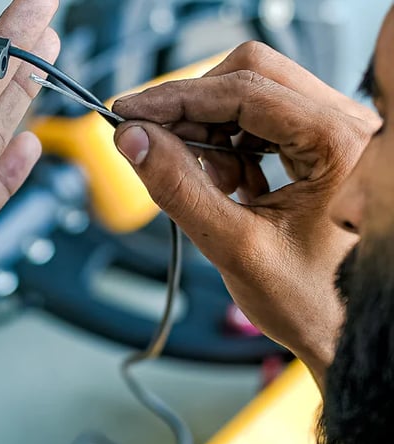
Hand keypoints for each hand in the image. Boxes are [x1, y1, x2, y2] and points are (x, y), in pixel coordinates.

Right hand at [112, 42, 379, 381]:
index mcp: (341, 145)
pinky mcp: (323, 148)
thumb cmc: (316, 303)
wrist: (347, 331)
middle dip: (194, 106)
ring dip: (211, 130)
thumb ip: (180, 189)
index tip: (129, 113)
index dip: (176, 98)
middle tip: (150, 137)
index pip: (246, 91)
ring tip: (199, 180)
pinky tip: (225, 185)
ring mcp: (338, 135)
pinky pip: (265, 123)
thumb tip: (135, 141)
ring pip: (256, 96)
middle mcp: (348, 127)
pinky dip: (230, 147)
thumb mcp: (236, 247)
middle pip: (254, 76)